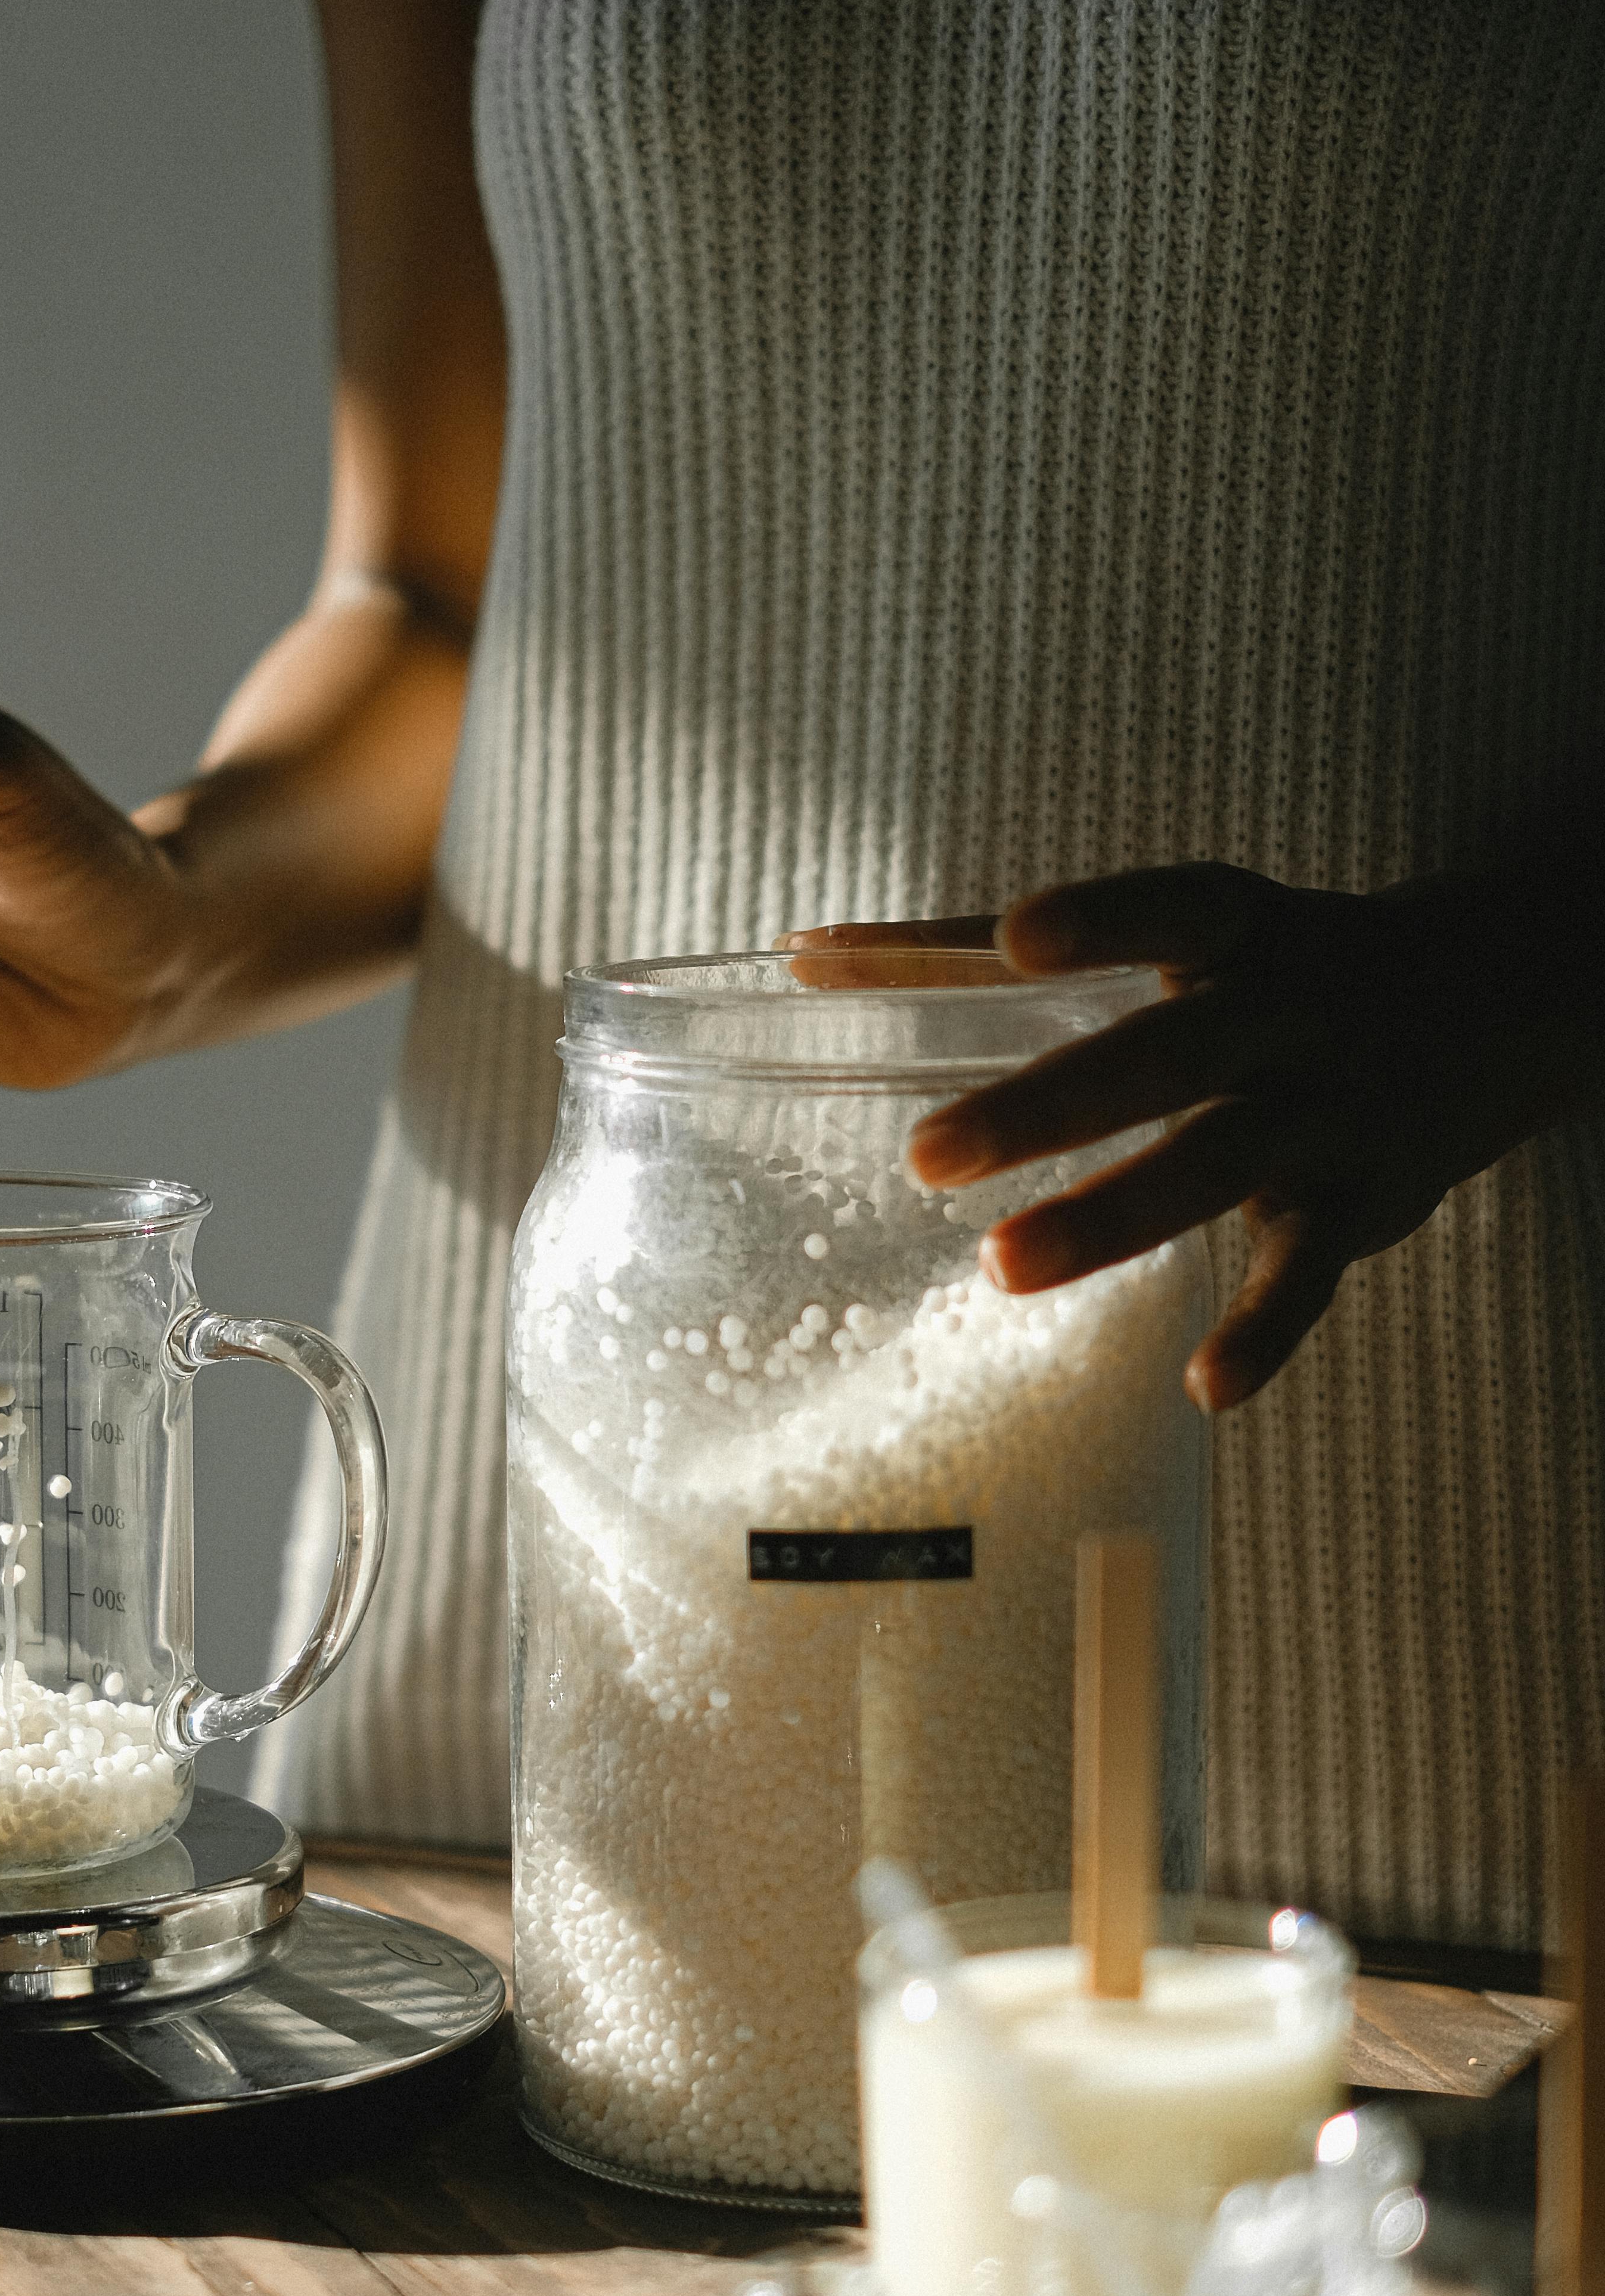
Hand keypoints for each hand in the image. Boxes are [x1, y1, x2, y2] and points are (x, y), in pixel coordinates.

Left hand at [802, 866, 1589, 1414]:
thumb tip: (801, 952)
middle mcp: (1287, 1018)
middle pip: (1169, 1056)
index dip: (1104, 918)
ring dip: (1113, 1218)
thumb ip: (972, 948)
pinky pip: (1308, 1276)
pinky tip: (1203, 1387)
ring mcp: (1327, 1115)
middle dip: (1053, 1105)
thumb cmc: (1270, 964)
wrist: (1495, 999)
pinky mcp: (1358, 1206)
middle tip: (930, 1155)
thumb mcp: (1158, 931)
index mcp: (1237, 933)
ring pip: (1218, 1166)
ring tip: (1003, 1267)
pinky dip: (1264, 1333)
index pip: (1173, 908)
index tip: (1018, 934)